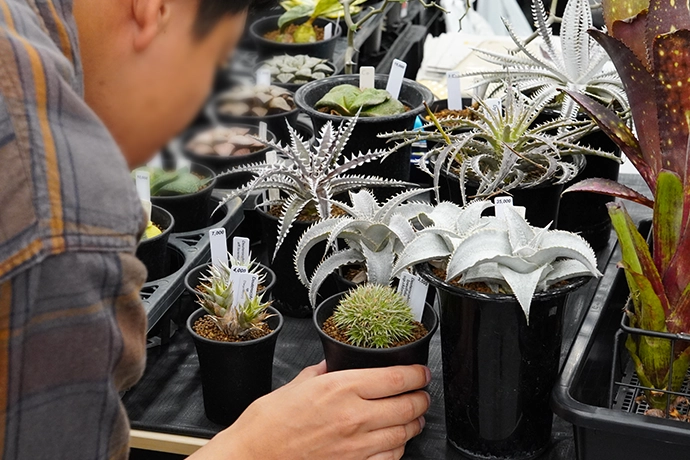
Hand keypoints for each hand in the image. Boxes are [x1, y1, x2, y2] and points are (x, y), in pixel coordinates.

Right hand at [191, 361, 430, 459]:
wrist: (253, 457)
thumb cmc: (268, 423)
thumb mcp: (297, 384)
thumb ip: (323, 372)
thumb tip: (334, 365)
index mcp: (341, 388)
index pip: (395, 378)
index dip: (416, 374)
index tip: (421, 373)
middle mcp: (354, 416)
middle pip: (407, 406)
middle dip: (421, 398)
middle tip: (422, 394)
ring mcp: (356, 445)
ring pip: (403, 434)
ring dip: (414, 424)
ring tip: (415, 418)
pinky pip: (389, 458)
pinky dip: (398, 449)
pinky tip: (395, 443)